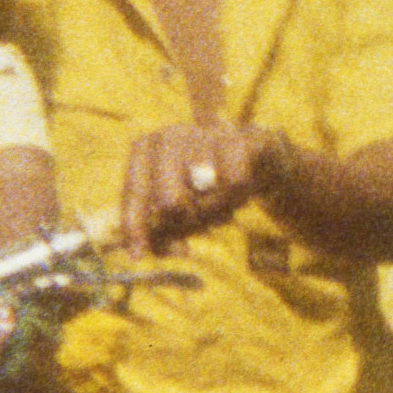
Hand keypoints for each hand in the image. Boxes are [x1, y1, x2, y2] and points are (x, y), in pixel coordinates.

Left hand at [121, 123, 283, 257]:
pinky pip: (234, 185)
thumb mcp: (180, 205)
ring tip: (223, 204)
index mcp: (144, 149)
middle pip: (168, 203)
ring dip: (216, 212)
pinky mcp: (238, 140)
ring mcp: (202, 135)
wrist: (257, 155)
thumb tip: (151, 253)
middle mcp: (169, 137)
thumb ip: (161, 229)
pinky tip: (241, 190)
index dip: (135, 229)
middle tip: (200, 225)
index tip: (139, 257)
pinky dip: (239, 198)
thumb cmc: (208, 182)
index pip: (135, 195)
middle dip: (187, 224)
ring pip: (203, 198)